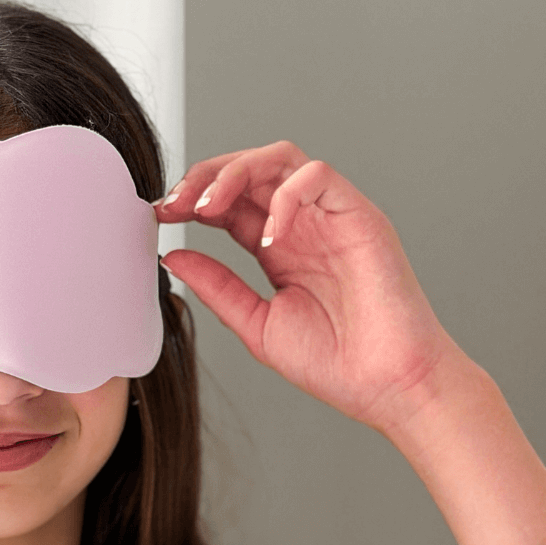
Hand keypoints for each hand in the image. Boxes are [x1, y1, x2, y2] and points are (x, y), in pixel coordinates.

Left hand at [157, 140, 467, 434]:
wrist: (385, 386)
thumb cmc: (334, 362)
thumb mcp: (256, 324)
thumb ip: (217, 287)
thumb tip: (172, 256)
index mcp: (277, 247)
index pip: (229, 203)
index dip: (191, 201)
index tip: (160, 216)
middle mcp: (302, 225)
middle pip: (248, 170)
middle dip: (204, 178)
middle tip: (174, 204)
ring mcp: (330, 217)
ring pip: (280, 159)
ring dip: (235, 173)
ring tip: (207, 206)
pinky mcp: (359, 216)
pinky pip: (317, 177)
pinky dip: (285, 196)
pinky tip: (266, 235)